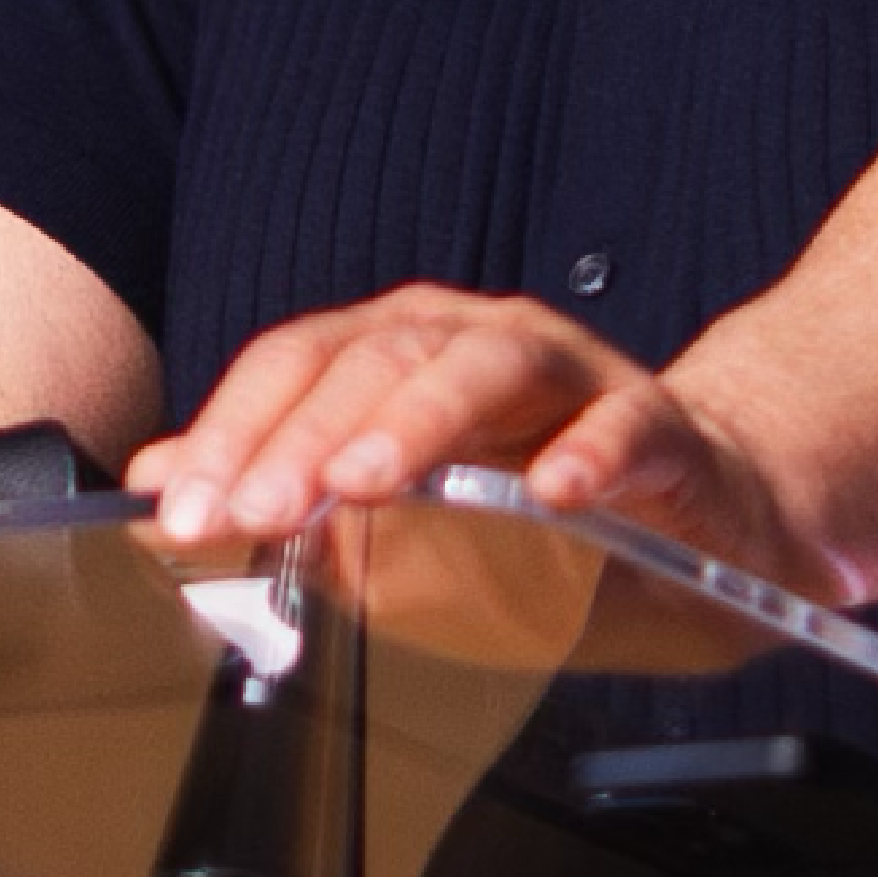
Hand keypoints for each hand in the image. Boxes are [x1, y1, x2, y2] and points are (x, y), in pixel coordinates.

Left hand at [124, 287, 848, 601]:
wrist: (715, 522)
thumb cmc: (550, 527)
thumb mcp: (402, 533)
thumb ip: (289, 505)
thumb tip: (162, 494)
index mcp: (405, 355)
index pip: (298, 366)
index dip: (232, 432)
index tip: (185, 512)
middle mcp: (481, 343)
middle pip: (379, 358)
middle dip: (305, 437)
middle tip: (256, 510)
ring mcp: (575, 375)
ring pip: (487, 365)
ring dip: (418, 424)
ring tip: (365, 487)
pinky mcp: (661, 427)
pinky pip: (624, 426)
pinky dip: (586, 454)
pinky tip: (553, 495)